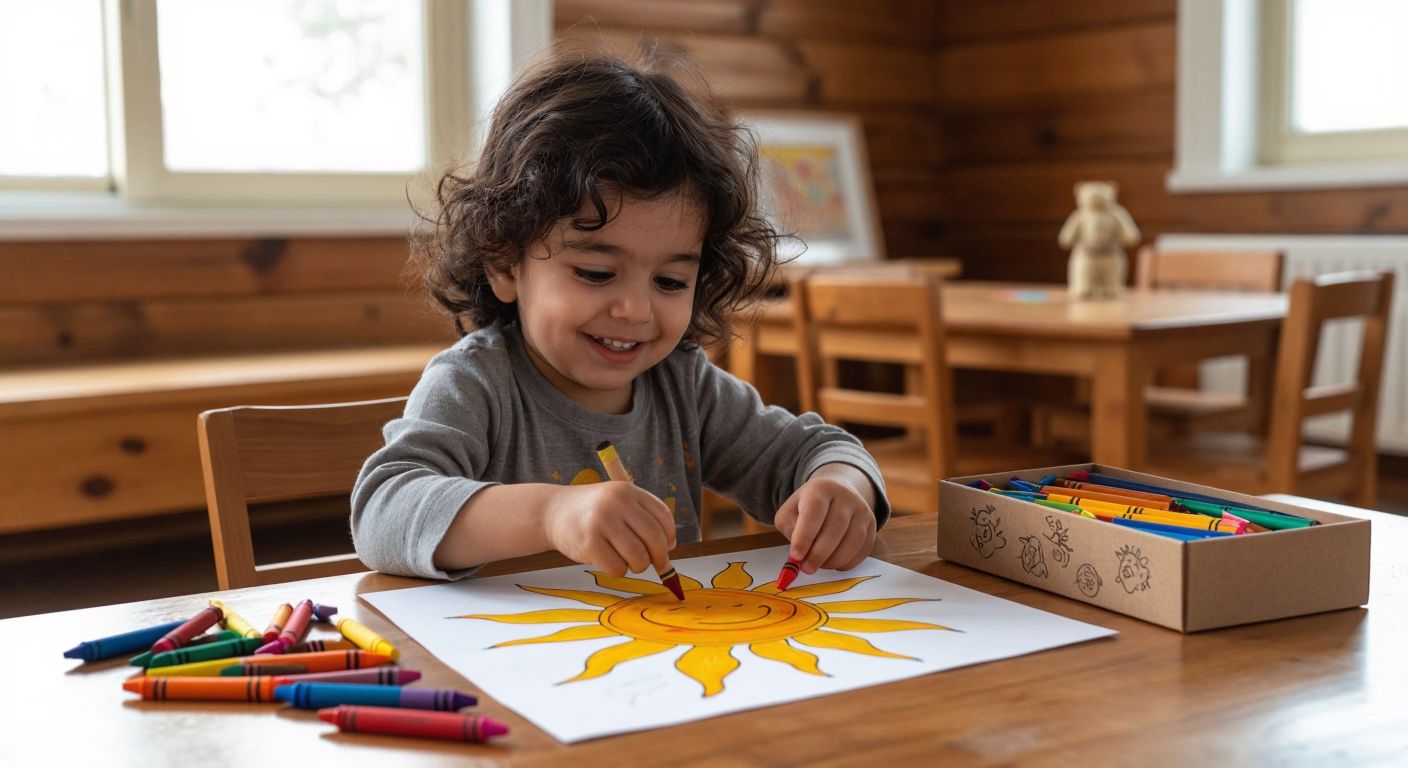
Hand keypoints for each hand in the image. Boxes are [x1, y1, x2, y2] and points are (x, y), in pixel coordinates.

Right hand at [543, 482, 676, 576]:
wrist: (553, 511)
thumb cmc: (593, 511)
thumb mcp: (618, 501)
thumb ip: (644, 517)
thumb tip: (670, 547)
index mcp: (628, 491)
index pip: (662, 517)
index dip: (670, 537)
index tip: (668, 549)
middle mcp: (616, 503)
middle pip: (654, 538)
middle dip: (659, 557)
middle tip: (656, 565)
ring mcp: (601, 522)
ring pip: (638, 557)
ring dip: (638, 566)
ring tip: (628, 561)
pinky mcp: (588, 544)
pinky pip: (617, 568)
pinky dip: (618, 571)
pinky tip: (609, 562)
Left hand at [773, 468, 875, 573]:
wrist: (839, 491)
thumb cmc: (809, 506)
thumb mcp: (790, 510)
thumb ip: (788, 527)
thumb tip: (797, 552)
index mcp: (820, 489)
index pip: (813, 513)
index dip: (804, 537)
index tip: (796, 557)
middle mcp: (845, 496)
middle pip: (834, 529)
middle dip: (818, 554)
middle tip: (806, 568)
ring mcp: (862, 510)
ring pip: (851, 542)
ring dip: (833, 561)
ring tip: (819, 565)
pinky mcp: (872, 525)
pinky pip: (862, 550)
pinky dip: (847, 563)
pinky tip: (834, 563)